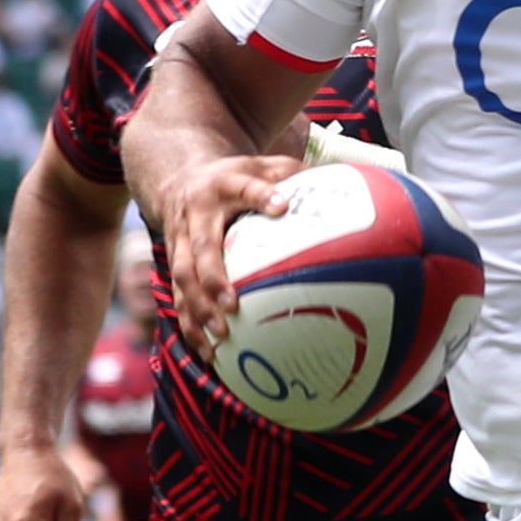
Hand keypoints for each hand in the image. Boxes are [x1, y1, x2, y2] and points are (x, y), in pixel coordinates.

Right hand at [151, 153, 305, 360]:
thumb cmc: (236, 178)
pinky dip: (190, 326)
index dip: (260, 196)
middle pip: (201, 247)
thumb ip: (295, 176)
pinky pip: (178, 298)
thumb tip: (346, 188)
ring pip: (182, 278)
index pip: (244, 188)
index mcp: (224, 185)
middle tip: (233, 305)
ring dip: (198, 310)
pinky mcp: (174, 263)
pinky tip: (208, 353)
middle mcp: (196, 214)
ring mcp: (179, 241)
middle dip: (213, 278)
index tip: (281, 206)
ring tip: (220, 338)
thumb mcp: (262, 167)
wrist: (179, 179)